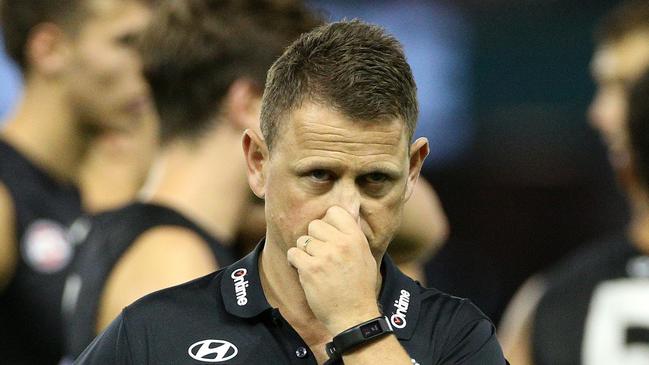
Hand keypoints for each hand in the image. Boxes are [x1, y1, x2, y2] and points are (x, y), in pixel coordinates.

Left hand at [287, 206, 381, 334]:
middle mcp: (341, 243)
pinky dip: (295, 262)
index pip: (334, 212)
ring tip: (315, 267)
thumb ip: (353, 237)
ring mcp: (325, 256)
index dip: (327, 222)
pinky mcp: (310, 269)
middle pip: (314, 225)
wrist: (354, 315)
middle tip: (320, 255)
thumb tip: (342, 218)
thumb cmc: (360, 288)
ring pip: (302, 241)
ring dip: (305, 253)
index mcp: (356, 238)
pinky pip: (293, 253)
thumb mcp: (365, 257)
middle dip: (314, 239)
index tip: (327, 235)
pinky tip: (304, 271)